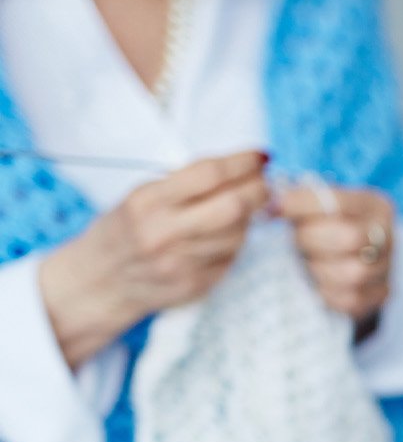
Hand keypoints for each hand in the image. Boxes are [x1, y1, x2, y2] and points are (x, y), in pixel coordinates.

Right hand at [40, 150, 269, 366]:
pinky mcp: (194, 285)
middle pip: (234, 206)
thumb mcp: (140, 197)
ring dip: (249, 219)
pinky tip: (226, 237)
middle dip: (260, 190)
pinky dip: (236, 243)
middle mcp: (162, 233)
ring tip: (240, 211)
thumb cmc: (124, 230)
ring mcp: (179, 263)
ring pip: (239, 234)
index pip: (208, 174)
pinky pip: (232, 258)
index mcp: (146, 201)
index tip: (261, 156)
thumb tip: (239, 166)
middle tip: (266, 183)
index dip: (243, 162)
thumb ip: (184, 183)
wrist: (97, 283)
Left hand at [276, 182, 395, 326]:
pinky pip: (349, 300)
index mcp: (375, 206)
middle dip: (310, 239)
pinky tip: (315, 281)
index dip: (300, 205)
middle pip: (350, 238)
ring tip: (304, 261)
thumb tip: (268, 205)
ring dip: (316, 268)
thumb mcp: (323, 203)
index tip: (273, 210)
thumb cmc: (331, 223)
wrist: (360, 255)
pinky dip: (325, 292)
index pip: (337, 203)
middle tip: (294, 239)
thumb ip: (301, 199)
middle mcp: (389, 236)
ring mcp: (387, 269)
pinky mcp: (379, 296)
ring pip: (351, 273)